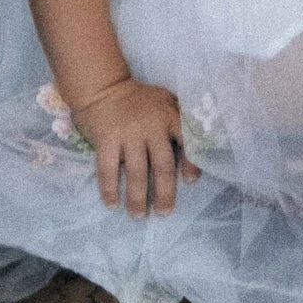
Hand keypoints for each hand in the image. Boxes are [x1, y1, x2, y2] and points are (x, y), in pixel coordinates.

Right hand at [73, 78, 196, 216]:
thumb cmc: (139, 98)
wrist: (103, 87)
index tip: (191, 181)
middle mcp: (152, 128)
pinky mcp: (106, 141)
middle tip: (165, 212)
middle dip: (165, 192)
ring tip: (138, 216)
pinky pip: (108, 170)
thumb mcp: (165, 100)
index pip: (187, 143)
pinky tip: (112, 204)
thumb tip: (199, 144)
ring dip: (138, 198)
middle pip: (163, 165)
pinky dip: (110, 189)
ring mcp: (128, 135)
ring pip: (136, 172)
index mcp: (170, 117)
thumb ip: (179, 119)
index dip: (191, 163)